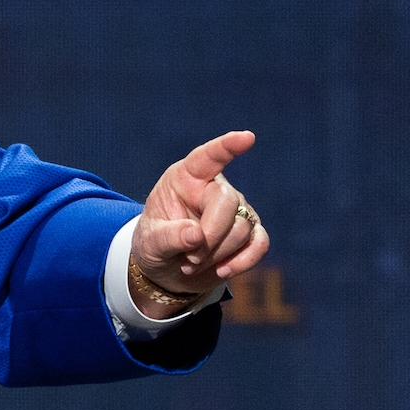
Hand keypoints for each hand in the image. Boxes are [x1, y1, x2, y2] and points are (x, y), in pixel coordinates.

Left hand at [129, 130, 268, 319]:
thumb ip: (168, 237)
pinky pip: (259, 243)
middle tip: (188, 259)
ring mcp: (237, 209)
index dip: (227, 147)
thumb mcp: (149, 243)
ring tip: (191, 265)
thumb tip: (196, 236)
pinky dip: (243, 261)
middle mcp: (214, 188)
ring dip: (217, 254)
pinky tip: (222, 271)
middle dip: (210, 236)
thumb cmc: (154, 246)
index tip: (247, 138)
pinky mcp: (250, 233)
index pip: (208, 157)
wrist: (168, 271)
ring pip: (242, 228)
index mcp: (185, 178)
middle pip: (227, 203)